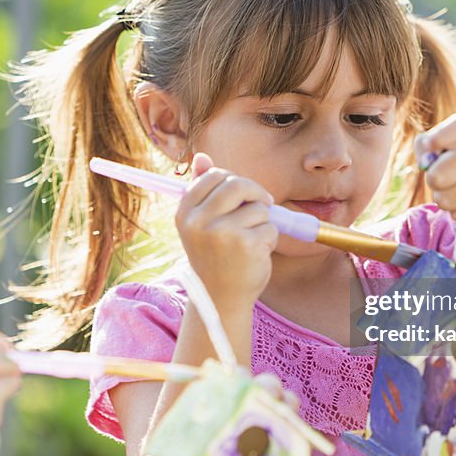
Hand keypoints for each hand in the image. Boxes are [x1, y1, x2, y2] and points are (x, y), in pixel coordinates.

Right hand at [175, 153, 277, 313]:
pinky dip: (270, 239)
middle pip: (238, 184)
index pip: (213, 176)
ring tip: (252, 240)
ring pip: (259, 207)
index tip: (242, 195)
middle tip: (263, 206)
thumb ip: (202, 190)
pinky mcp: (246, 245)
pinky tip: (257, 253)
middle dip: (256, 193)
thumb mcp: (201, 223)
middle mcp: (200, 221)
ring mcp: (223, 233)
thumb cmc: (214, 257)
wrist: (221, 298)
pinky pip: (271, 227)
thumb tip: (201, 156)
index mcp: (185, 212)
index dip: (233, 182)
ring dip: (264, 221)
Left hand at [416, 114, 455, 224]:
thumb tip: (425, 163)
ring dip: (445, 198)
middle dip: (434, 180)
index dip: (434, 142)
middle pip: (437, 177)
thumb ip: (425, 146)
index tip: (433, 146)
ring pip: (446, 200)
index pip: (447, 133)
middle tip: (443, 177)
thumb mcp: (442, 144)